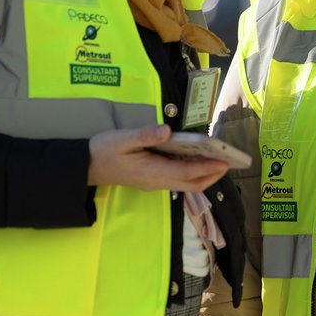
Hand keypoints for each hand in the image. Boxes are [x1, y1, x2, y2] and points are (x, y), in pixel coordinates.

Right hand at [88, 125, 228, 191]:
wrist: (86, 165)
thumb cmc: (104, 150)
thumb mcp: (122, 139)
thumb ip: (145, 135)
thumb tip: (166, 130)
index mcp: (151, 172)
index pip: (186, 172)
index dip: (207, 168)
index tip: (224, 161)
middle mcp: (157, 181)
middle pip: (192, 184)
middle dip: (213, 175)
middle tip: (230, 162)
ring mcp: (155, 183)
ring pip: (187, 184)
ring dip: (205, 175)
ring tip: (220, 161)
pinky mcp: (153, 180)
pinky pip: (179, 180)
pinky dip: (193, 173)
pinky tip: (199, 160)